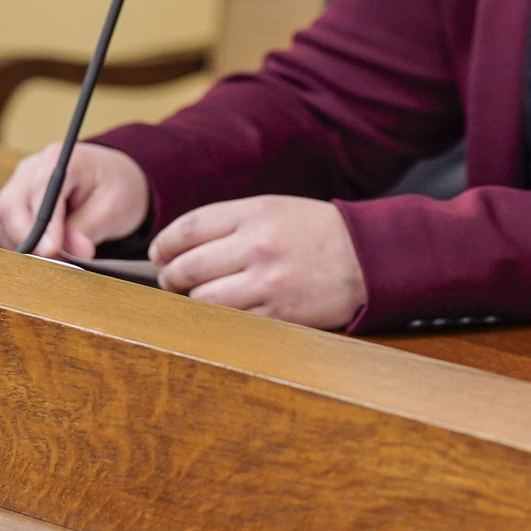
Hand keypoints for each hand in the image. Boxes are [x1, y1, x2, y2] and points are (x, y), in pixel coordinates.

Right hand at [0, 140, 149, 258]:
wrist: (112, 182)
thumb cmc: (115, 188)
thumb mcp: (115, 207)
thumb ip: (89, 228)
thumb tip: (71, 252)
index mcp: (61, 159)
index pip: (42, 190)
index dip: (44, 224)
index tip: (51, 251)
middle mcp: (30, 171)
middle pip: (11, 206)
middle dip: (28, 240)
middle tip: (53, 264)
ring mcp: (15, 188)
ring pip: (0, 222)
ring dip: (21, 247)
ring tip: (51, 264)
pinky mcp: (9, 209)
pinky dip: (15, 248)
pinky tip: (38, 258)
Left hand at [150, 196, 366, 328]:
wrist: (370, 256)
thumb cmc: (319, 232)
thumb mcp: (276, 210)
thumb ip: (230, 223)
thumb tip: (179, 248)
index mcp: (256, 213)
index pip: (187, 229)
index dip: (164, 245)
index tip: (160, 254)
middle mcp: (259, 245)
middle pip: (187, 267)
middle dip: (171, 277)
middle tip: (172, 280)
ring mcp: (268, 282)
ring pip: (203, 300)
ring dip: (196, 300)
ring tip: (203, 295)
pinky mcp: (278, 314)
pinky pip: (230, 321)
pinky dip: (222, 318)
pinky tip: (230, 308)